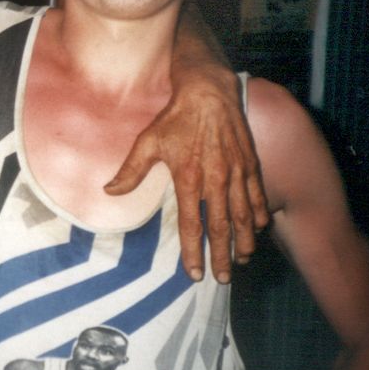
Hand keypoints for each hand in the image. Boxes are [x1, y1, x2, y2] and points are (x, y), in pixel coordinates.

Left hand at [106, 69, 268, 282]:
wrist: (207, 91)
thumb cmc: (174, 117)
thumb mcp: (147, 142)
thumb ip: (130, 171)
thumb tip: (109, 191)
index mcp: (189, 177)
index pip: (192, 224)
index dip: (194, 252)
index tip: (194, 273)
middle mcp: (215, 179)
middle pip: (221, 227)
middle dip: (222, 256)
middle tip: (222, 278)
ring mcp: (236, 171)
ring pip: (244, 215)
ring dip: (244, 241)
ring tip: (242, 261)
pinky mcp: (249, 162)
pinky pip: (257, 195)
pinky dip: (259, 214)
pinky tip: (258, 229)